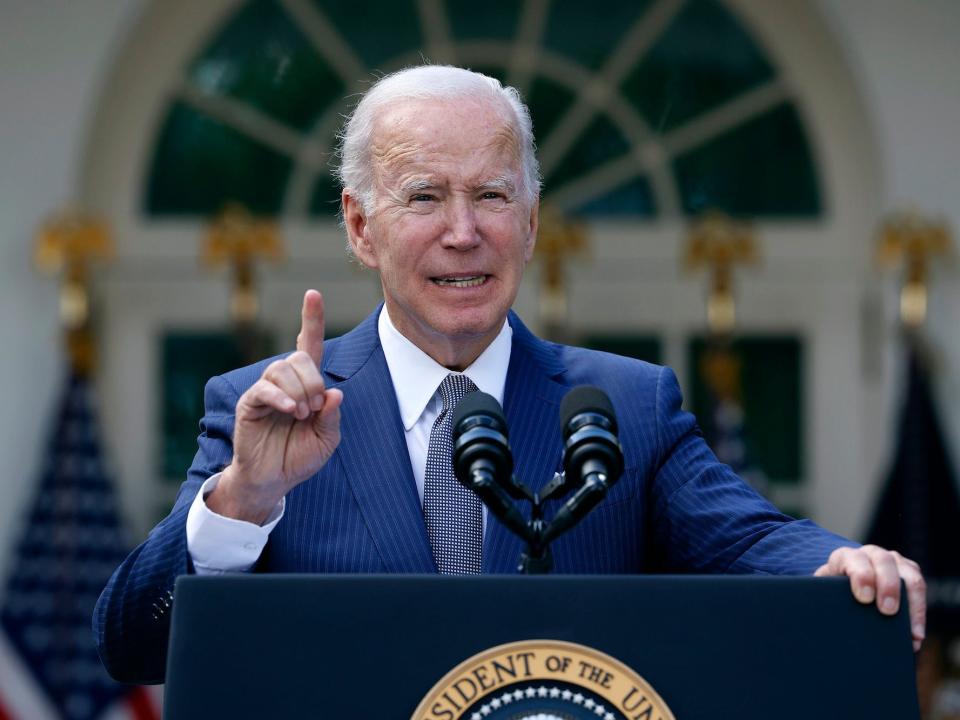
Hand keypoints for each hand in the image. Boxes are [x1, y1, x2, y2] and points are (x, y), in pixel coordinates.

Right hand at [208, 289, 342, 523]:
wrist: (273, 481)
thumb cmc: (299, 457)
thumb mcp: (327, 438)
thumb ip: (332, 415)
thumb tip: (334, 391)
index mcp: (306, 385)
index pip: (309, 345)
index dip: (311, 320)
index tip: (313, 294)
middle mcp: (285, 383)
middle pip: (299, 358)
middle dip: (313, 380)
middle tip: (315, 407)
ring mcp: (265, 391)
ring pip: (282, 369)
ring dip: (299, 391)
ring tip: (302, 415)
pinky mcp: (250, 404)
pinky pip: (265, 389)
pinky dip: (281, 398)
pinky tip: (290, 411)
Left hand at [815, 545, 925, 650]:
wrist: (840, 587)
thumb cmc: (830, 593)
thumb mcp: (823, 594)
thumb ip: (824, 601)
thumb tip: (825, 622)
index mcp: (845, 557)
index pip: (854, 559)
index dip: (861, 576)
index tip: (864, 598)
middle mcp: (871, 554)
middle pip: (885, 562)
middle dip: (888, 587)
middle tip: (888, 611)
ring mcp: (893, 561)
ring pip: (909, 574)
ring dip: (912, 603)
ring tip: (911, 633)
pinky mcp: (908, 573)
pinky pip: (919, 588)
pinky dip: (919, 612)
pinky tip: (915, 636)